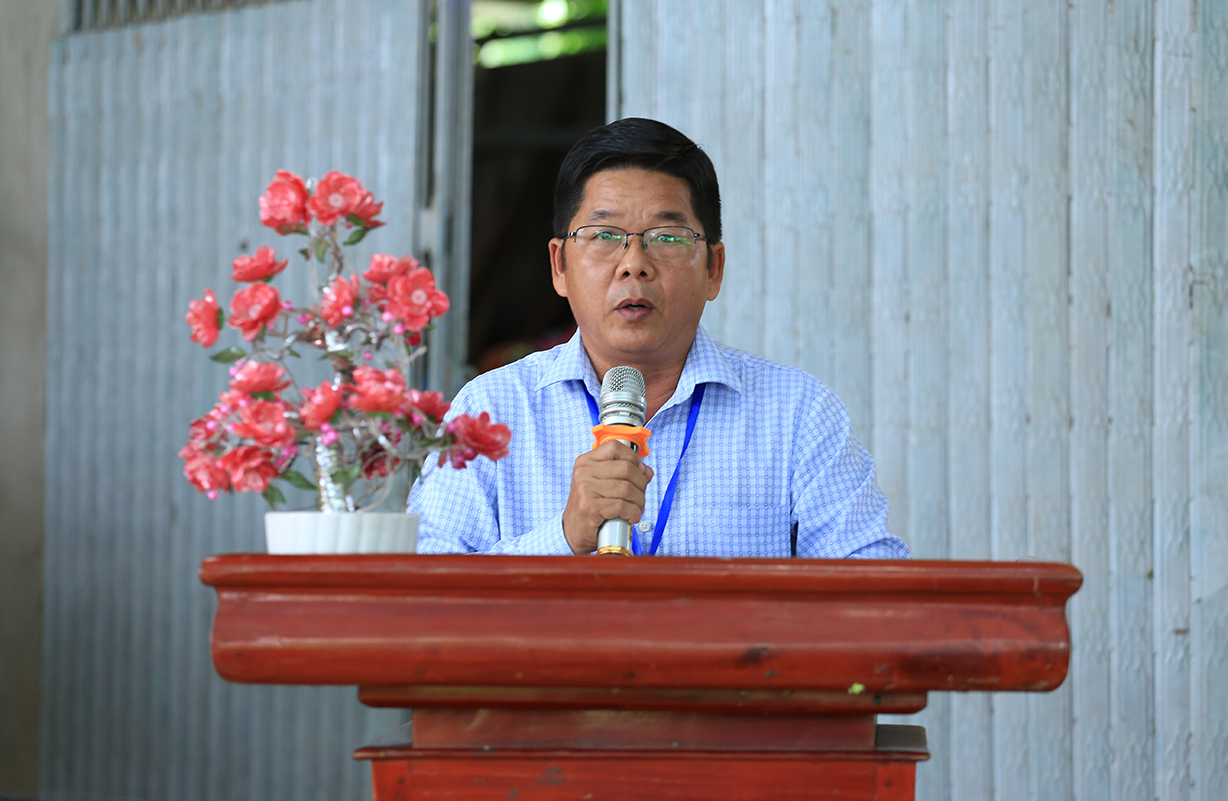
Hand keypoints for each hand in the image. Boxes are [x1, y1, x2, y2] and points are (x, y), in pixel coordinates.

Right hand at [562, 440, 653, 554]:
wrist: (573, 531)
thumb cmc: (591, 507)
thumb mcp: (603, 484)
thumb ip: (624, 474)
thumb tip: (647, 471)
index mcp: (586, 461)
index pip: (614, 447)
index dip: (633, 458)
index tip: (640, 472)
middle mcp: (583, 472)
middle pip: (626, 468)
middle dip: (641, 484)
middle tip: (640, 496)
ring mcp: (585, 489)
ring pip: (627, 489)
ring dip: (639, 502)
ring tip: (637, 509)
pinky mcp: (589, 507)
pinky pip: (621, 505)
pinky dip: (633, 513)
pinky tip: (632, 517)